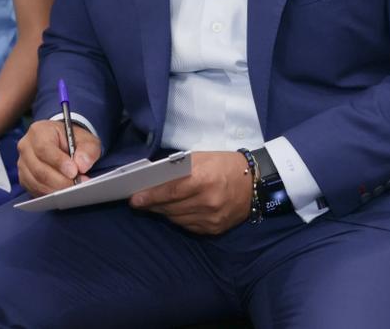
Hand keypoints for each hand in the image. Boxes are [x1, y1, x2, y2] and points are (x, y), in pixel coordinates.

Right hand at [16, 120, 100, 196]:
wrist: (63, 144)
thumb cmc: (72, 140)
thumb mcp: (86, 140)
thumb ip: (87, 150)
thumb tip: (82, 164)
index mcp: (38, 131)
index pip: (44, 148)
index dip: (58, 162)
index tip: (74, 171)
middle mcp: (26, 147)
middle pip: (39, 169)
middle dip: (60, 180)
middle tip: (77, 184)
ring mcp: (23, 164)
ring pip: (36, 182)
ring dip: (56, 189)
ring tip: (73, 188)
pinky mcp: (24, 178)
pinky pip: (35, 190)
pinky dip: (50, 194)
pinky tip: (63, 192)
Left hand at [129, 151, 252, 234]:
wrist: (255, 183)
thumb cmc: (225, 164)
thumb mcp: (202, 158)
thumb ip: (179, 170)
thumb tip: (154, 179)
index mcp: (204, 180)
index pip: (170, 191)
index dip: (151, 196)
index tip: (134, 199)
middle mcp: (208, 202)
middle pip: (171, 208)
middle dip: (153, 205)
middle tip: (139, 201)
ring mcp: (212, 219)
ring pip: (177, 219)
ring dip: (163, 212)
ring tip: (153, 205)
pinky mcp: (214, 230)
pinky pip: (188, 226)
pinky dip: (178, 219)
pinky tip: (173, 211)